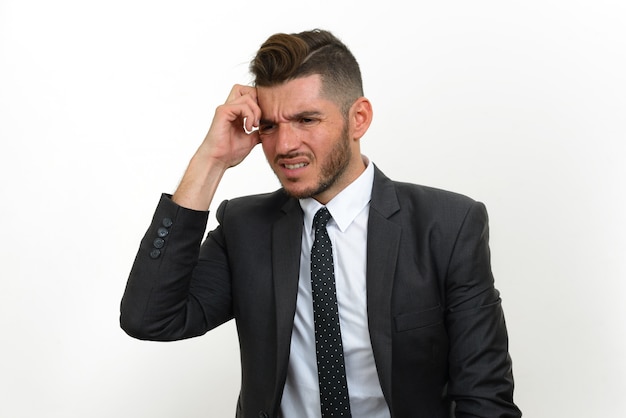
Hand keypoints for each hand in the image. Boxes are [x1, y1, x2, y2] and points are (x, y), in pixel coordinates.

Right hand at [172, 85, 261, 210]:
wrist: (218, 161)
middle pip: (248, 90)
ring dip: (255, 111)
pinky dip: (249, 116)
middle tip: (259, 121)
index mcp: (236, 114)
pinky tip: (248, 128)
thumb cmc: (230, 153)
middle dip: (259, 104)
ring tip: (254, 126)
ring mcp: (226, 108)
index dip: (261, 105)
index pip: (252, 96)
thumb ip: (259, 131)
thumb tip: (270, 128)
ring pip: (247, 96)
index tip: (264, 122)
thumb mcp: (251, 140)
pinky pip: (241, 105)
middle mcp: (230, 108)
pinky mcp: (223, 111)